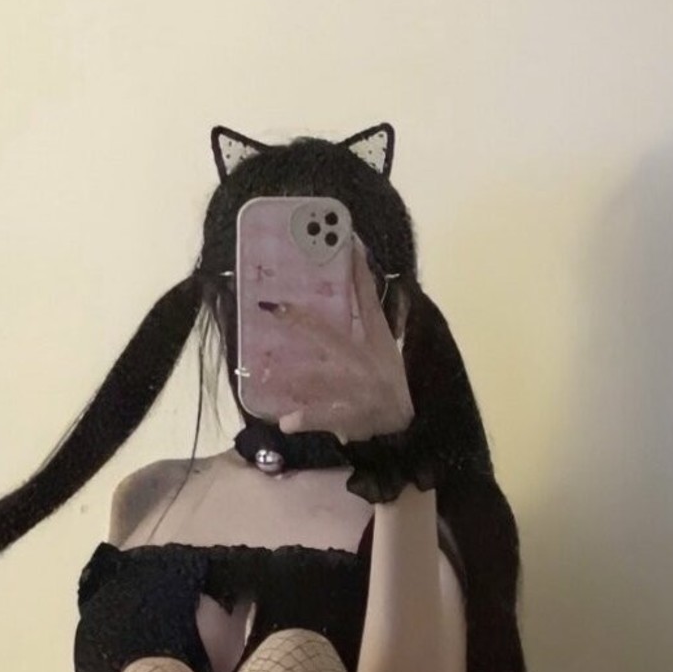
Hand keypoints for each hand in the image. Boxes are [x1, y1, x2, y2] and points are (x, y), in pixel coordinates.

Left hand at [277, 241, 413, 441]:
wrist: (406, 430)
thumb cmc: (391, 386)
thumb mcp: (387, 351)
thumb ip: (373, 322)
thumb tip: (371, 285)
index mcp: (378, 339)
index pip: (368, 300)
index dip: (359, 272)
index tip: (349, 241)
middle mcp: (368, 359)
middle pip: (332, 335)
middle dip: (303, 322)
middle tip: (274, 307)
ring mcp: (360, 387)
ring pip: (323, 377)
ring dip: (296, 377)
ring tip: (267, 376)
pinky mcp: (353, 415)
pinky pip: (325, 416)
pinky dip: (306, 419)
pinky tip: (286, 421)